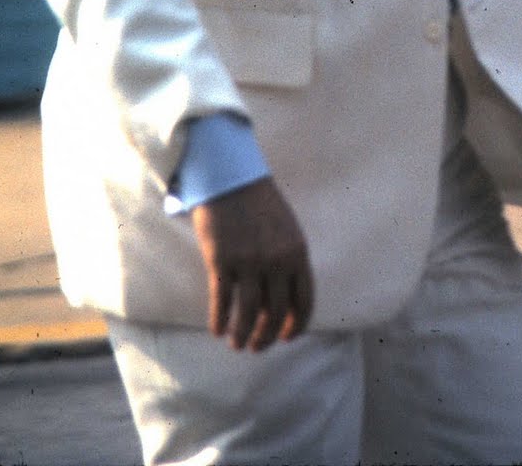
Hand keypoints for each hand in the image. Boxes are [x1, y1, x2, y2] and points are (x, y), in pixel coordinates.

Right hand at [191, 176, 313, 351]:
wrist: (230, 176)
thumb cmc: (259, 204)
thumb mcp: (287, 230)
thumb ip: (290, 261)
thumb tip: (286, 301)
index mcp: (297, 252)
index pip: (304, 301)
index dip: (295, 326)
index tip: (286, 338)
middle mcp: (276, 260)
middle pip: (276, 313)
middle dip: (266, 336)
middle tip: (256, 346)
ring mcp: (249, 261)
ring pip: (249, 314)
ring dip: (242, 335)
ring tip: (236, 344)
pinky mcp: (221, 260)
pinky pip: (222, 302)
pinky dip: (220, 321)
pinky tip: (217, 330)